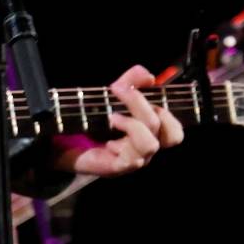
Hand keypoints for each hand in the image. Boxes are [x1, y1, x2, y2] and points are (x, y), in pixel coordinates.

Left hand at [53, 64, 184, 177]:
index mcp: (151, 132)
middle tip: (117, 89)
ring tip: (112, 116)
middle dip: (142, 105)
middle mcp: (147, 147)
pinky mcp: (118, 168)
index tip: (144, 89)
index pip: (175, 131)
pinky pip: (131, 159)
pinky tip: (107, 137)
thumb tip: (148, 76)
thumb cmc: (96, 118)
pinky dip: (120, 144)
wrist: (68, 140)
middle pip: (169, 133)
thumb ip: (131, 82)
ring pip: (151, 145)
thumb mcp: (115, 95)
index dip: (168, 111)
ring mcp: (135, 159)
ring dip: (133, 125)